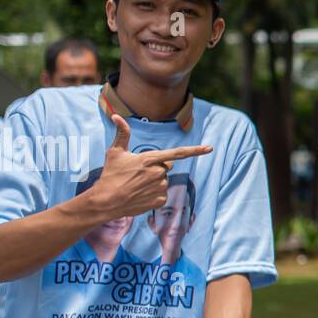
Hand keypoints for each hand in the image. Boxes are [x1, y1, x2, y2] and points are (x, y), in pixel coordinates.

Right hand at [86, 114, 212, 220]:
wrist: (107, 201)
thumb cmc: (111, 175)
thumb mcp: (115, 152)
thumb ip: (122, 133)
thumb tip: (116, 115)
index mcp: (150, 159)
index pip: (178, 153)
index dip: (195, 150)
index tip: (209, 148)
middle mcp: (159, 173)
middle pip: (167, 166)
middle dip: (157, 167)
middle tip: (139, 173)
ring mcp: (161, 188)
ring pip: (164, 180)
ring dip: (155, 181)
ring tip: (137, 184)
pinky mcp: (160, 201)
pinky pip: (162, 194)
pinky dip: (154, 194)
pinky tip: (140, 194)